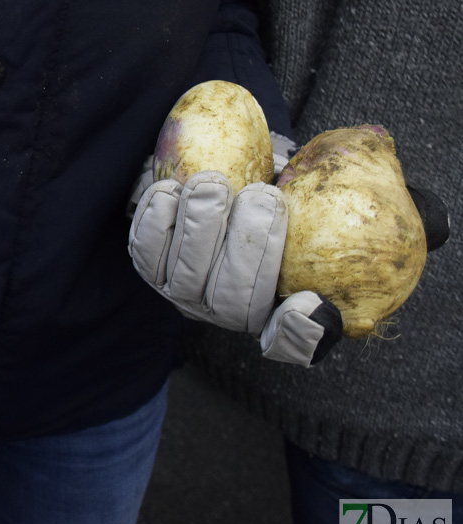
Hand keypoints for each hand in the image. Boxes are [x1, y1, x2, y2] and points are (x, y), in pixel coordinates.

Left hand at [127, 135, 343, 367]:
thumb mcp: (317, 209)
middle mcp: (226, 312)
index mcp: (275, 310)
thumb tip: (379, 199)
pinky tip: (169, 189)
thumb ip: (339, 218)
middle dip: (249, 245)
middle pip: (234, 297)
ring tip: (212, 184)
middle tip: (263, 198)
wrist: (222, 185)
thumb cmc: (278, 202)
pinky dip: (154, 220)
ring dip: (199, 226)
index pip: (293, 338)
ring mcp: (183, 292)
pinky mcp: (150, 267)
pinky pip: (145, 250)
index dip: (300, 332)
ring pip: (186, 273)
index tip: (309, 302)